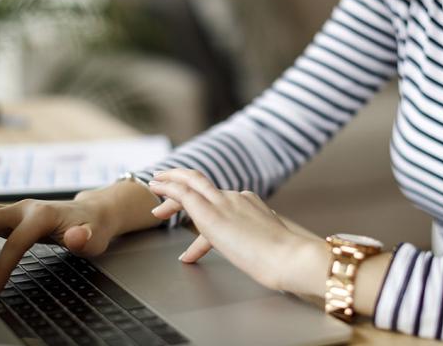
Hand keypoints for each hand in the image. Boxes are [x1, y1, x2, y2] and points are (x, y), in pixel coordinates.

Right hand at [0, 180, 161, 296]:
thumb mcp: (96, 237)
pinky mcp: (11, 215)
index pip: (15, 241)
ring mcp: (16, 209)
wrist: (94, 212)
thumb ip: (85, 238)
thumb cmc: (93, 227)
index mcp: (42, 214)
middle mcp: (25, 207)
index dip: (3, 266)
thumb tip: (75, 237)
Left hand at [149, 169, 330, 295]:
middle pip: (203, 185)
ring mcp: (224, 203)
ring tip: (153, 186)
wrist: (289, 257)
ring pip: (190, 183)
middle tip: (162, 188)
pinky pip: (183, 193)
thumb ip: (260, 244)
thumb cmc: (285, 260)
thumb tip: (260, 256)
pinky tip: (155, 188)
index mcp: (251, 204)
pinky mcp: (211, 214)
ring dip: (170, 183)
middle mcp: (236, 198)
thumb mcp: (270, 247)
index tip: (194, 220)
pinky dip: (168, 188)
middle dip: (181, 184)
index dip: (204, 207)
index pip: (221, 201)